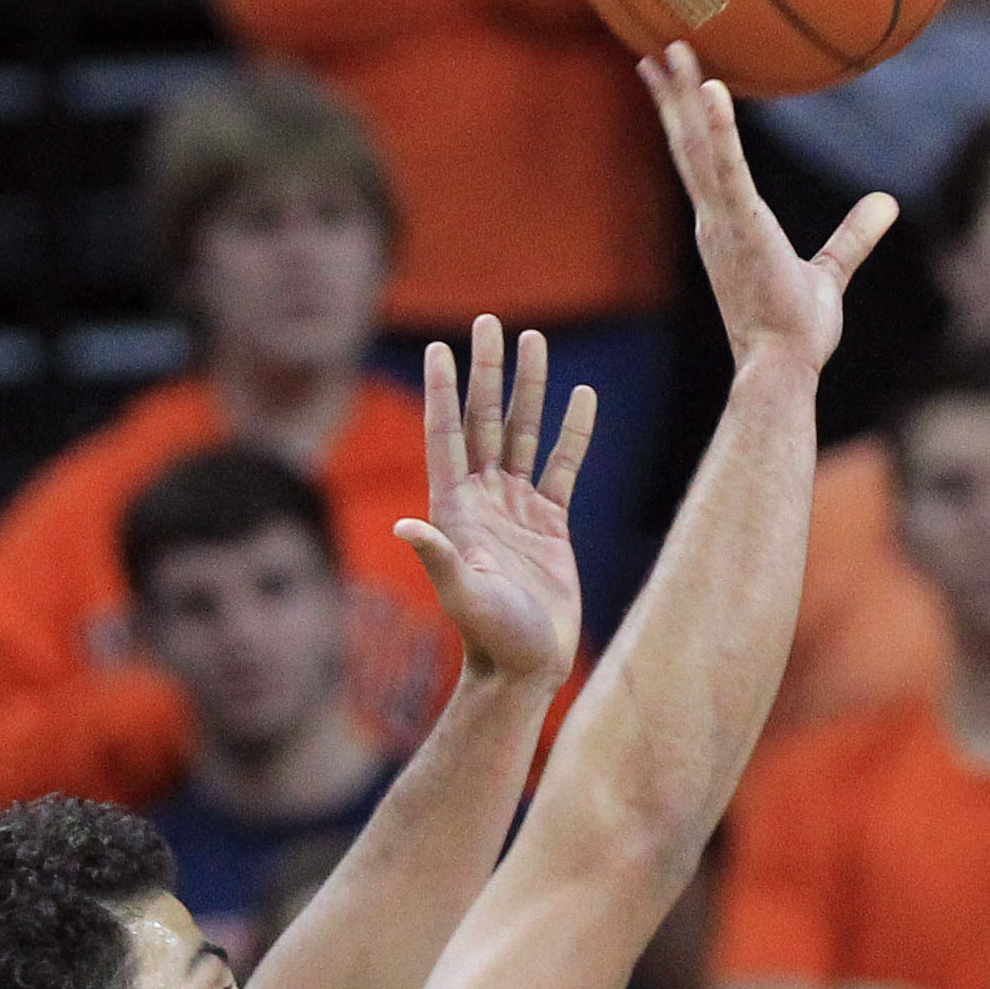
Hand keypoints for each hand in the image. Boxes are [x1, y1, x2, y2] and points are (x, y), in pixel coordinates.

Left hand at [394, 317, 590, 685]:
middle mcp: (483, 499)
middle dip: (488, 371)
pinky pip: (563, 467)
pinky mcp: (550, 524)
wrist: (525, 666)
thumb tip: (407, 525)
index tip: (442, 347)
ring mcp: (516, 508)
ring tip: (535, 341)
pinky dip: (572, 433)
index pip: (447, 435)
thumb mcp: (464, 596)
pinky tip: (582, 398)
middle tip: (493, 323)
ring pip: (522, 434)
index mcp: (456, 508)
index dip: (444, 391)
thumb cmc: (490, 636)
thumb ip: (439, 558)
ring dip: (528, 389)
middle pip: (484, 421)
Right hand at [638, 43, 894, 375]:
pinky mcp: (741, 228)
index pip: (701, 163)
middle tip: (656, 47)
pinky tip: (712, 89)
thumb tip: (888, 203)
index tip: (669, 83)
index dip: (685, 121)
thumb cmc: (796, 332)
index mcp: (727, 227)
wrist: (781, 366)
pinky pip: (728, 170)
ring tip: (673, 48)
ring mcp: (722, 222)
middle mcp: (714, 220)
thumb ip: (854, 237)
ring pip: (697, 146)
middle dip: (671, 94)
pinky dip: (719, 129)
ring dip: (684, 95)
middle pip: (688, 144)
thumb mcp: (829, 275)